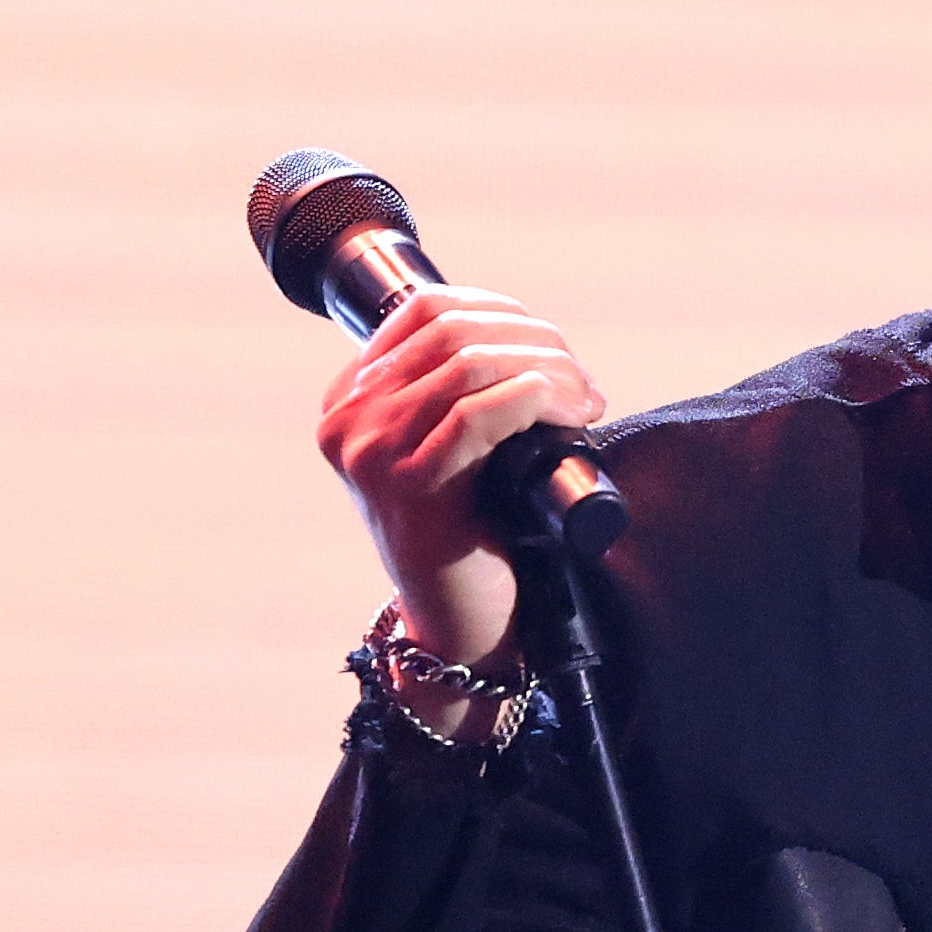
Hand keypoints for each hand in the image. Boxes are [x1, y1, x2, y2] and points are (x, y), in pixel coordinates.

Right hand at [314, 286, 607, 687]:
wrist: (461, 621)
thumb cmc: (473, 533)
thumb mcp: (455, 445)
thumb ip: (461, 390)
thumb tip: (534, 336)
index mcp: (351, 397)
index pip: (428, 310)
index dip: (505, 313)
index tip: (555, 349)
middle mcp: (348, 418)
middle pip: (453, 331)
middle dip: (536, 342)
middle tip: (582, 382)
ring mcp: (369, 450)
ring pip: (470, 364)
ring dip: (546, 369)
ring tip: (583, 399)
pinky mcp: (405, 484)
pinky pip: (479, 415)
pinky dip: (536, 400)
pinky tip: (568, 414)